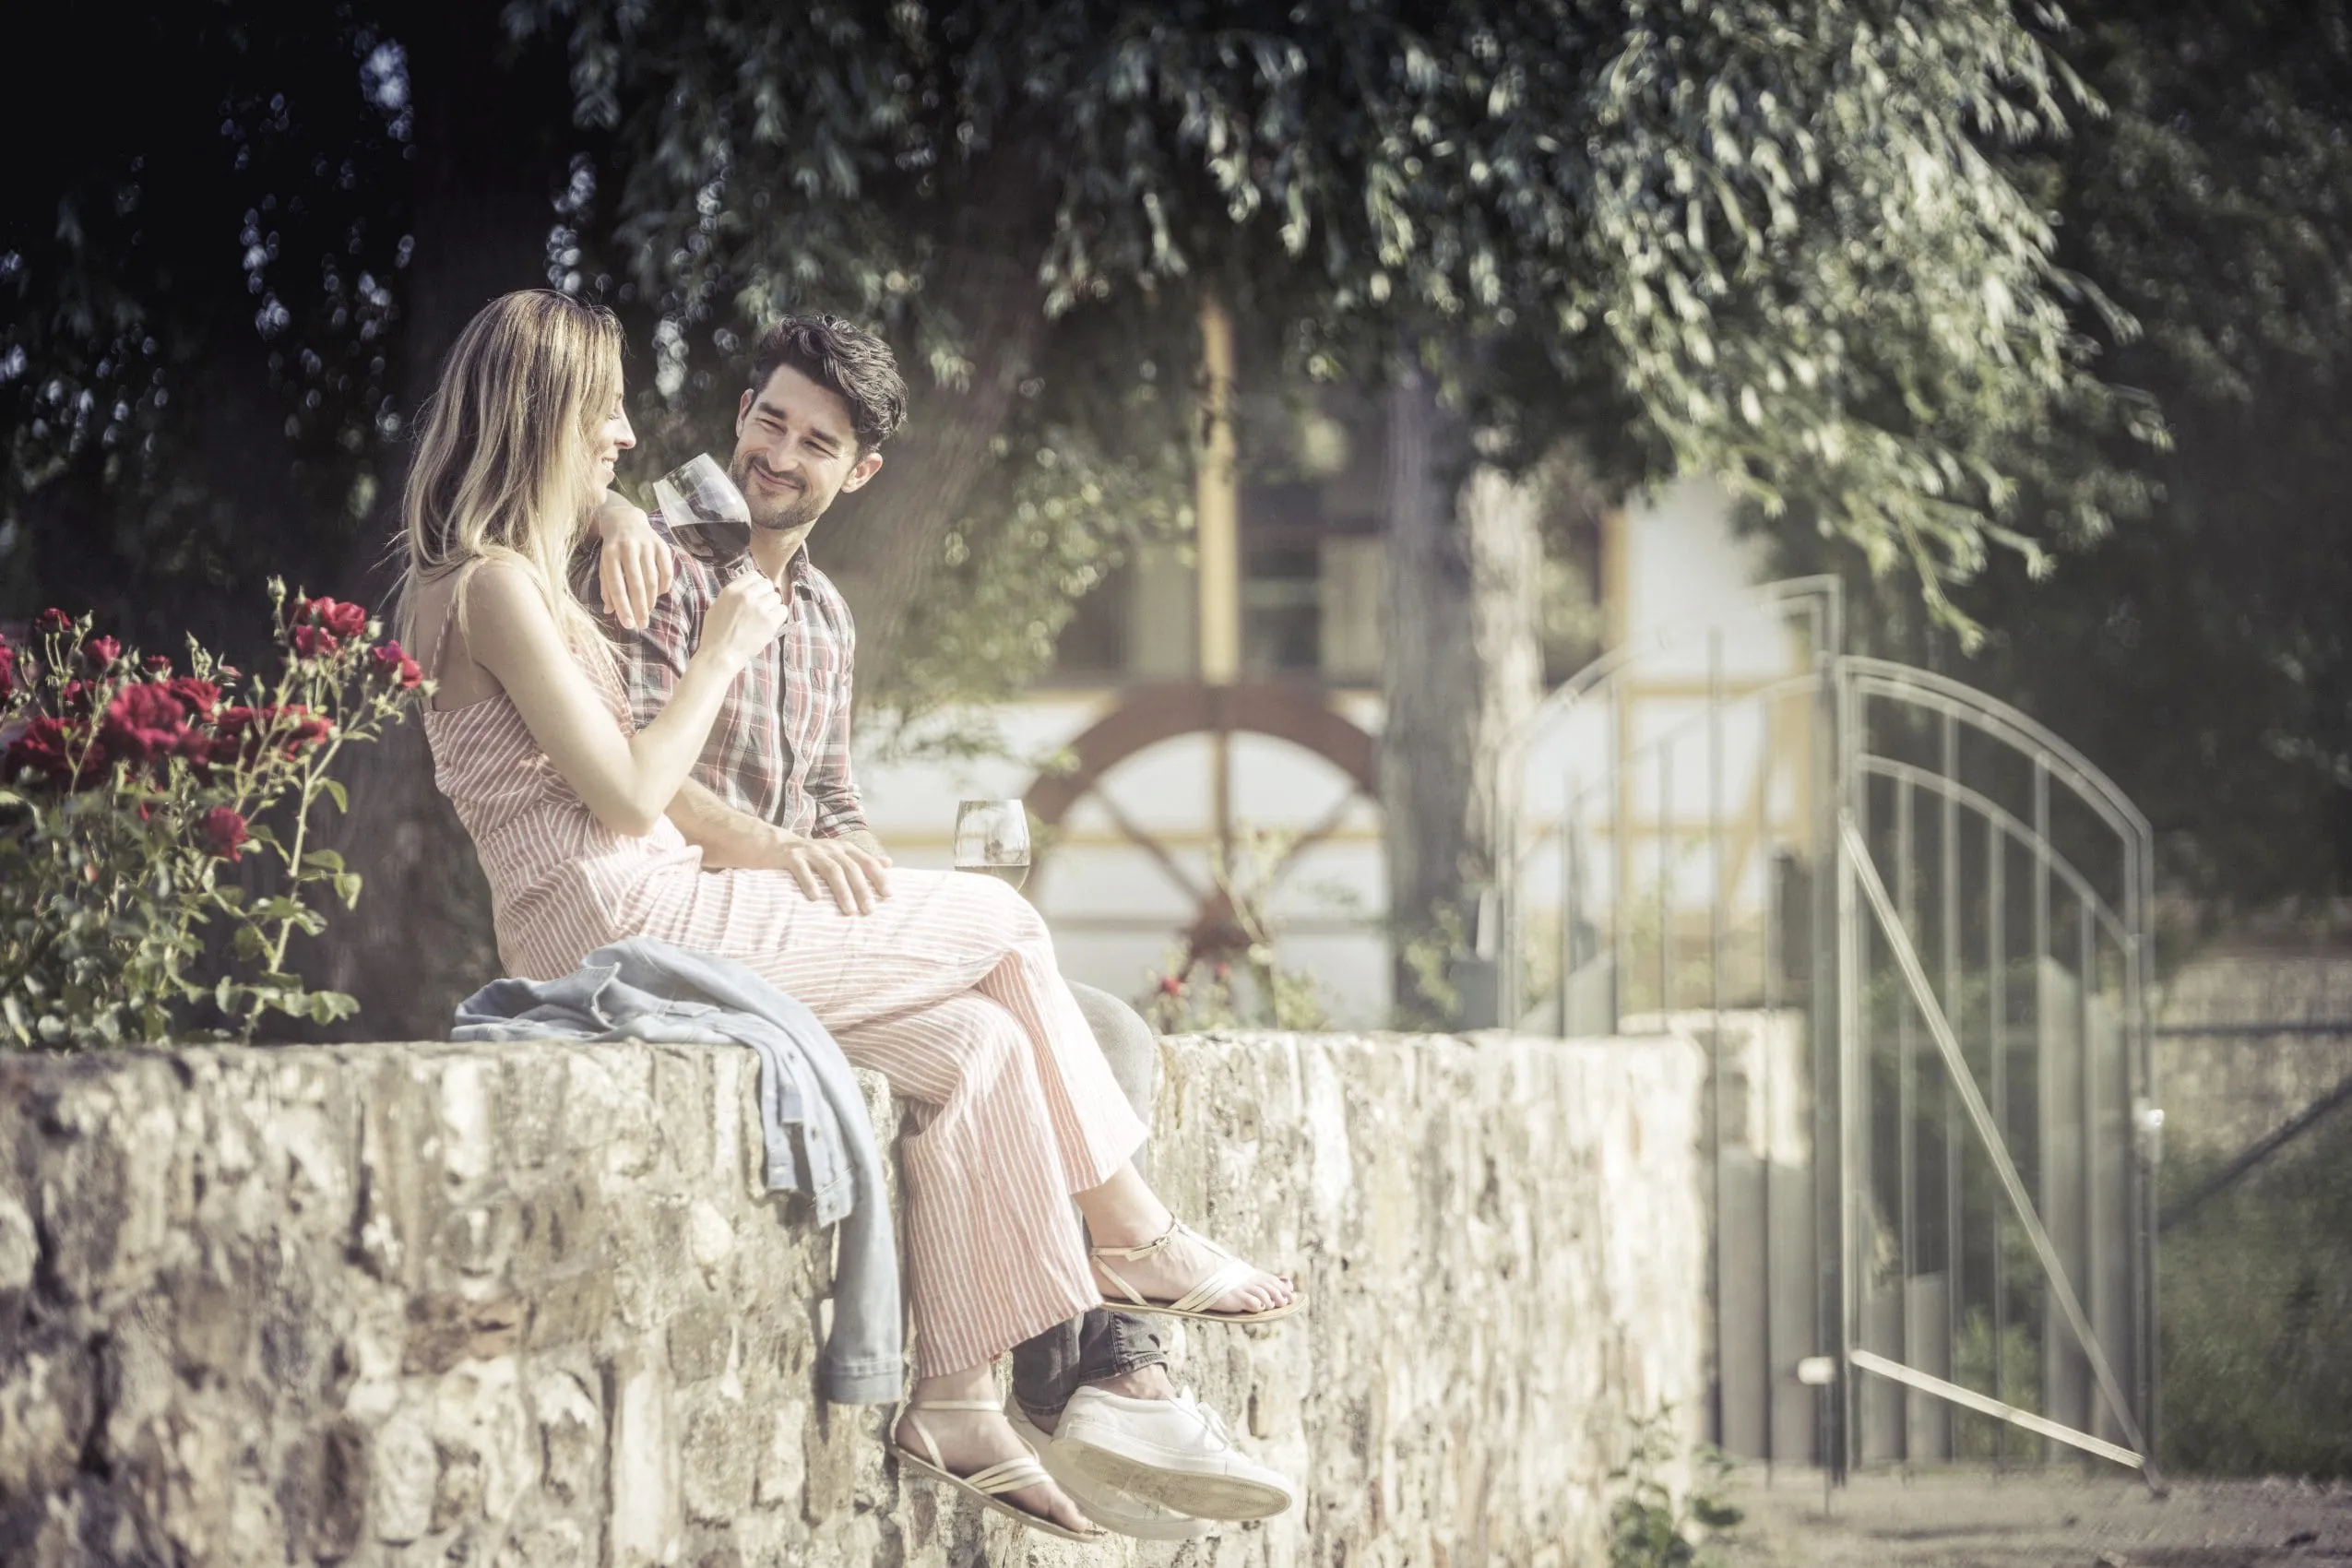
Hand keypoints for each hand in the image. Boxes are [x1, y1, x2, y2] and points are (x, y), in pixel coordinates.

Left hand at [592, 496, 675, 629]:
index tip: (628, 624)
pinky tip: (658, 594)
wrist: (625, 520)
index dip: (622, 606)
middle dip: (640, 608)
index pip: (616, 585)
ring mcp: (646, 545)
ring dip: (651, 600)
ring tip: (648, 612)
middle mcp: (628, 547)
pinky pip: (666, 571)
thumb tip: (609, 611)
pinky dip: (663, 586)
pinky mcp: (661, 544)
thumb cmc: (612, 548)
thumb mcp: (604, 564)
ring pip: (652, 579)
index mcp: (610, 554)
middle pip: (636, 584)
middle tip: (642, 625)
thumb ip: (606, 587)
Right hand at [701, 573, 789, 668]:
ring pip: (776, 597)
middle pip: (767, 584)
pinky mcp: (769, 621)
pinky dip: (779, 617)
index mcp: (731, 590)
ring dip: (773, 607)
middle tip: (761, 608)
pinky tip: (770, 624)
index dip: (757, 585)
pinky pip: (783, 611)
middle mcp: (746, 595)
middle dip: (766, 595)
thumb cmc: (714, 635)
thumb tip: (746, 590)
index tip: (757, 594)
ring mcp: (759, 608)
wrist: (720, 655)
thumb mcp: (716, 607)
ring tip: (764, 619)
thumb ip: (732, 596)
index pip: (754, 575)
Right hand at [767, 833, 892, 913]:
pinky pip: (802, 870)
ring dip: (842, 891)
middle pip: (850, 868)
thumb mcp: (836, 854)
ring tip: (849, 911)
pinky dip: (810, 883)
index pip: (866, 861)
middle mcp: (829, 848)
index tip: (889, 895)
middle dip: (862, 889)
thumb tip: (888, 863)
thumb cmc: (808, 855)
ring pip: (831, 870)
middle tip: (869, 910)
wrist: (770, 844)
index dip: (878, 877)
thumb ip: (860, 859)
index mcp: (842, 848)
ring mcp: (809, 851)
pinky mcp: (790, 857)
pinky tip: (816, 898)